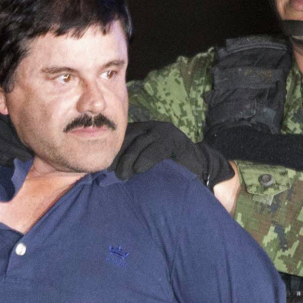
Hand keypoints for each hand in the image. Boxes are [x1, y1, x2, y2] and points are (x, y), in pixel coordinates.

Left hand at [112, 121, 234, 187]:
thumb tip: (108, 170)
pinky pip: (157, 148)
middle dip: (119, 156)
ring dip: (130, 160)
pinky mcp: (175, 140)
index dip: (113, 151)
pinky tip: (140, 170)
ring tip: (123, 176)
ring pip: (141, 143)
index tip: (103, 166)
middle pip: (130, 138)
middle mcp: (153, 127)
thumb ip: (132, 160)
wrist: (200, 169)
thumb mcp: (147, 161)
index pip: (123, 137)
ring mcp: (165, 132)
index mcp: (144, 129)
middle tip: (112, 173)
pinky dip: (147, 159)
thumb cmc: (170, 169)